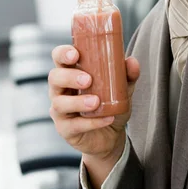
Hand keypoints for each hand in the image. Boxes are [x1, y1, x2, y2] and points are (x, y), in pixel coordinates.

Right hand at [48, 45, 139, 161]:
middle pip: (54, 78)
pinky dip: (91, 122)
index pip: (59, 57)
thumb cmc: (109, 103)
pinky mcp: (65, 130)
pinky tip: (107, 118)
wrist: (111, 135)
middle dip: (69, 77)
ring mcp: (60, 111)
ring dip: (78, 101)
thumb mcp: (121, 87)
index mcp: (71, 72)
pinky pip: (73, 125)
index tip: (75, 54)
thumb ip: (128, 74)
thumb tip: (132, 62)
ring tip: (96, 102)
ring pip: (59, 103)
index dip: (63, 53)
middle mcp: (61, 89)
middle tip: (88, 80)